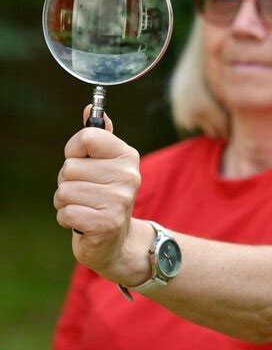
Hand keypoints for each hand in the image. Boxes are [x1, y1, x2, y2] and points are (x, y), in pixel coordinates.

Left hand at [53, 106, 145, 283]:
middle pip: (69, 167)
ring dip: (66, 202)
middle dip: (67, 181)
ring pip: (64, 191)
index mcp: (127, 155)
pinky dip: (67, 219)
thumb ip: (98, 136)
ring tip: (84, 206)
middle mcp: (128, 176)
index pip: (87, 137)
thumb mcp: (105, 164)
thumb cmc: (105, 196)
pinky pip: (66, 213)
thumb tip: (90, 108)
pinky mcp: (106, 224)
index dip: (74, 150)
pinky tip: (83, 222)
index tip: (82, 161)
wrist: (118, 242)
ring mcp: (119, 200)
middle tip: (85, 191)